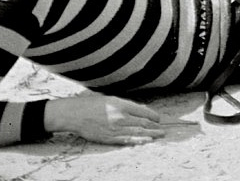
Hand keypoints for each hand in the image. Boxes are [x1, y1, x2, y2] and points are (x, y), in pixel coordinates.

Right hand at [44, 94, 178, 145]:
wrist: (75, 114)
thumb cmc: (92, 104)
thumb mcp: (111, 99)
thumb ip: (126, 105)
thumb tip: (140, 110)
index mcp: (122, 105)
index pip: (143, 111)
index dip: (154, 116)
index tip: (159, 118)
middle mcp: (120, 116)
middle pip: (143, 123)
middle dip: (155, 126)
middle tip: (164, 129)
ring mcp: (115, 128)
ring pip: (137, 132)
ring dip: (150, 134)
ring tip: (159, 135)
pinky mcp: (108, 138)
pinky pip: (126, 140)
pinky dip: (138, 141)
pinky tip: (145, 141)